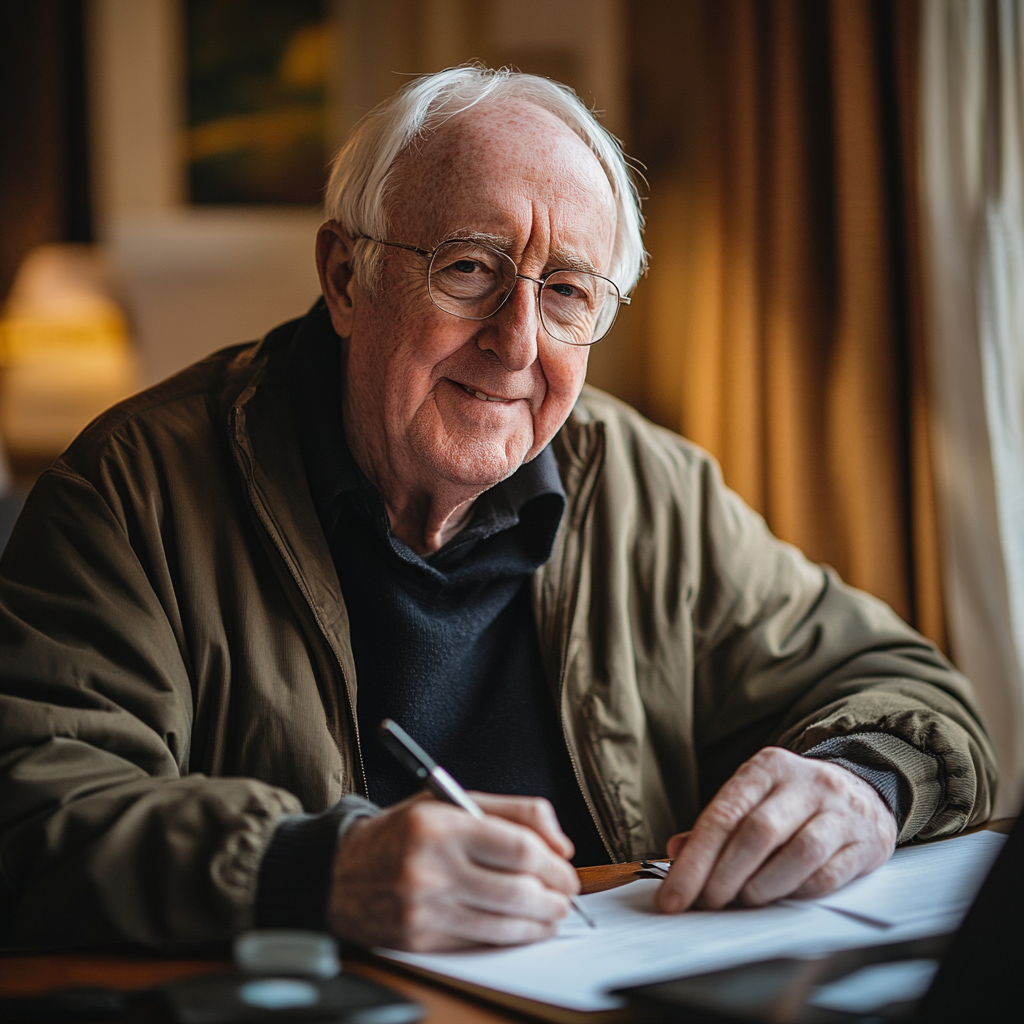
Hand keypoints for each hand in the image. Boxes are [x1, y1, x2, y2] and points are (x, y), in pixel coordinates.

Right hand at [327, 792, 579, 950]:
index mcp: (441, 825)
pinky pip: (481, 942)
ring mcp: (424, 908)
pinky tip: (524, 927)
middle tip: (566, 893)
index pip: (518, 847)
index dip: (554, 863)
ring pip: (504, 922)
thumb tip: (561, 843)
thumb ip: (513, 811)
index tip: (567, 868)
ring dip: (541, 921)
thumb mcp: (451, 801)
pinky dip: (512, 936)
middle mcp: (431, 867)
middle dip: (555, 895)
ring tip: (552, 912)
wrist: (339, 872)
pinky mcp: (420, 939)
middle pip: (517, 889)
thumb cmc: (403, 833)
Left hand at [656, 747, 896, 912]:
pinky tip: (780, 899)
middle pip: (757, 833)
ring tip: (742, 902)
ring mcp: (839, 810)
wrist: (862, 790)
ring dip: (762, 887)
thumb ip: (719, 824)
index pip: (723, 815)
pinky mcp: (865, 841)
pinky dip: (797, 893)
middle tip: (706, 903)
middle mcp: (804, 783)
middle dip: (724, 877)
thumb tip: (676, 850)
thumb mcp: (755, 798)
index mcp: (766, 768)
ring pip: (796, 854)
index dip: (695, 860)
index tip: (673, 895)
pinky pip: (827, 875)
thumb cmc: (795, 802)